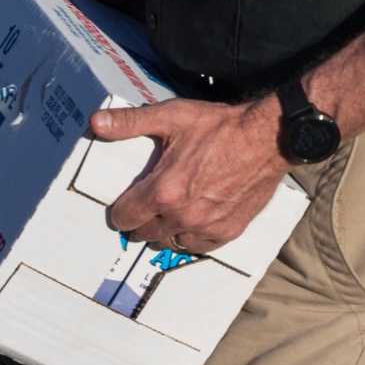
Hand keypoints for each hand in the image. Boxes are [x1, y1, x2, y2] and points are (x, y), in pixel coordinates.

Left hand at [94, 96, 286, 253]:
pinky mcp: (227, 231)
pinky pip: (198, 247)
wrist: (267, 138)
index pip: (125, 217)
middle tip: (146, 208)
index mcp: (163, 192)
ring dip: (164, 233)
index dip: (120, 211)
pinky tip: (192, 223)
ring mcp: (206, 227)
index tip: (125, 204)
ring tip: (168, 216)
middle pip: (145, 235)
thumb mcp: (172, 117)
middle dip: (140, 223)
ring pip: (170, 243)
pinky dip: (191, 238)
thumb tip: (97, 123)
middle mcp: (182, 216)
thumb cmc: (220, 127)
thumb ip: (131, 123)